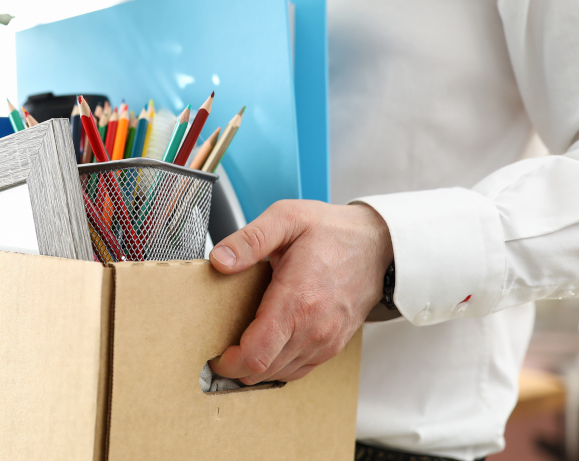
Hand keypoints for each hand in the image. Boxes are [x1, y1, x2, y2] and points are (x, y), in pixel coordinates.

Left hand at [208, 200, 392, 384]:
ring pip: (280, 373)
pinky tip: (265, 347)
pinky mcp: (333, 345)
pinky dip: (277, 365)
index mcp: (297, 300)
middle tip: (218, 349)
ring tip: (237, 347)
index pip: (256, 354)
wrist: (379, 245)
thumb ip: (250, 240)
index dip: (228, 362)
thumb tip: (220, 260)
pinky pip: (299, 368)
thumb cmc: (332, 232)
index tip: (214, 353)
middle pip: (264, 370)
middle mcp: (314, 328)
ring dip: (255, 367)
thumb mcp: (287, 219)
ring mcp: (326, 341)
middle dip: (235, 366)